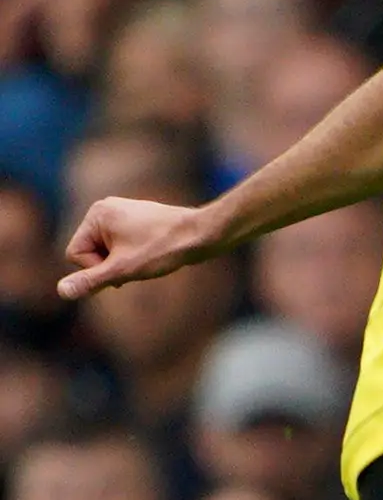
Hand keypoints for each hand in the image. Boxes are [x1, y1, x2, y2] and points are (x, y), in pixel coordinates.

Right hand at [57, 196, 217, 300]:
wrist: (203, 234)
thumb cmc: (163, 249)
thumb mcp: (122, 269)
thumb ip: (90, 280)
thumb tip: (61, 291)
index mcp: (97, 213)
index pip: (75, 254)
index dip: (96, 269)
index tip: (123, 266)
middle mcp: (106, 208)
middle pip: (89, 252)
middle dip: (110, 266)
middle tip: (138, 263)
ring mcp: (122, 212)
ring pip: (107, 252)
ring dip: (122, 264)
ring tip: (147, 258)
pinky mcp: (136, 220)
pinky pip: (121, 247)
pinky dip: (132, 257)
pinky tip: (151, 255)